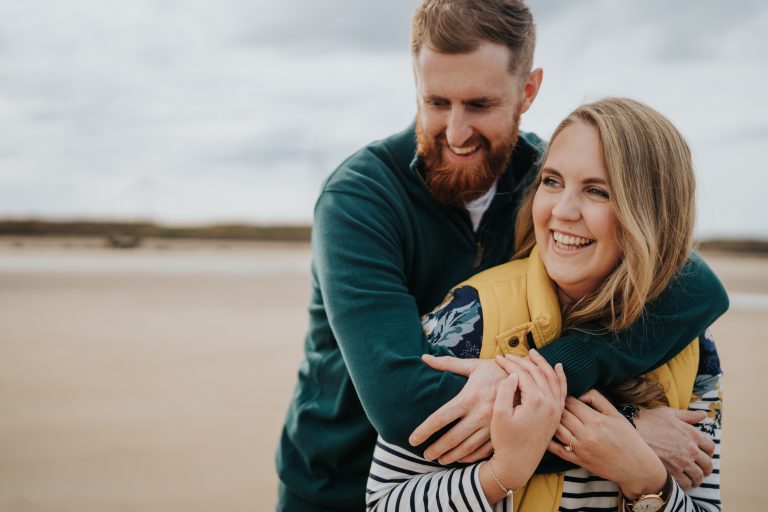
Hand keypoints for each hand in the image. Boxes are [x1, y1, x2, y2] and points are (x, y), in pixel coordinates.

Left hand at [409, 355, 500, 463]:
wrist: (527, 378)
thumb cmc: (496, 370)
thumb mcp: (473, 365)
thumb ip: (447, 363)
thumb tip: (424, 357)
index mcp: (469, 398)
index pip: (440, 418)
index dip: (424, 430)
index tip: (413, 440)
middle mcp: (479, 414)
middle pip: (451, 438)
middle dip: (436, 449)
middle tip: (425, 455)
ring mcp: (491, 426)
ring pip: (467, 448)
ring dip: (451, 456)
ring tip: (439, 460)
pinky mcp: (502, 433)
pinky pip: (483, 451)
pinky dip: (470, 458)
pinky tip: (460, 459)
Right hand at [483, 350, 565, 499]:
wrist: (517, 464)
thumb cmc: (505, 441)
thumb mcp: (499, 415)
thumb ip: (505, 391)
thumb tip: (513, 374)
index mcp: (535, 401)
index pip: (522, 373)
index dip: (509, 364)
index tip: (497, 359)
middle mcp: (550, 402)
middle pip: (537, 373)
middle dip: (522, 361)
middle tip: (509, 355)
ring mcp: (556, 409)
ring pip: (552, 378)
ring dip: (542, 364)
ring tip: (531, 354)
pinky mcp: (557, 414)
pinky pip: (562, 390)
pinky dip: (560, 377)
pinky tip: (557, 367)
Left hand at [548, 389, 667, 499]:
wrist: (637, 468)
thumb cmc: (628, 438)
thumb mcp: (616, 414)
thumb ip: (597, 399)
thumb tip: (580, 392)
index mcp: (596, 420)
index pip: (571, 402)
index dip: (565, 396)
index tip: (564, 395)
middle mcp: (586, 434)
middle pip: (562, 414)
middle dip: (557, 407)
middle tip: (553, 402)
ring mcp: (581, 449)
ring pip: (557, 429)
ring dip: (552, 421)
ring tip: (549, 415)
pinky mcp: (578, 461)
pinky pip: (557, 450)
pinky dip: (548, 441)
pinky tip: (544, 433)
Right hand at [635, 407, 713, 487]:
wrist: (633, 430)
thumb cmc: (651, 420)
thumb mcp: (670, 413)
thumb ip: (689, 415)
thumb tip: (703, 414)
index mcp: (692, 434)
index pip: (710, 447)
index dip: (708, 452)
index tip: (704, 454)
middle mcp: (691, 449)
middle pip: (708, 464)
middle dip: (706, 468)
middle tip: (701, 469)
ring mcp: (682, 462)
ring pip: (698, 476)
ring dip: (697, 478)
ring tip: (693, 478)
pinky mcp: (672, 472)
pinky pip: (686, 483)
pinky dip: (686, 484)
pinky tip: (682, 480)